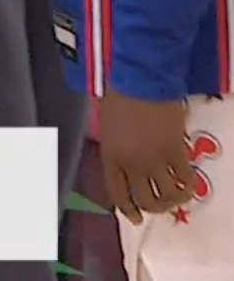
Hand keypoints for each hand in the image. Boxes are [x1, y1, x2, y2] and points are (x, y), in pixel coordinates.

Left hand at [98, 88, 193, 223]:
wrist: (140, 80)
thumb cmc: (119, 96)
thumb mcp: (107, 125)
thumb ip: (116, 147)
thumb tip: (125, 163)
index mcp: (110, 156)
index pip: (117, 192)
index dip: (127, 209)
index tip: (135, 218)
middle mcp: (131, 163)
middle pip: (144, 199)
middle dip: (153, 208)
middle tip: (160, 206)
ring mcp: (154, 159)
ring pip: (167, 194)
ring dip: (174, 200)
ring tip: (178, 197)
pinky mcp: (175, 152)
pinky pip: (184, 178)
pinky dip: (188, 186)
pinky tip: (189, 185)